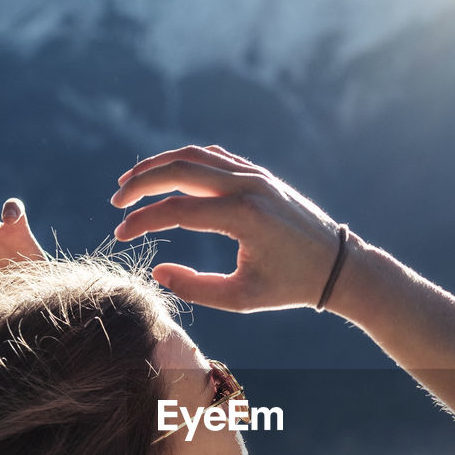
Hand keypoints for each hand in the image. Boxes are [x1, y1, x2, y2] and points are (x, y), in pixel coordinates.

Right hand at [111, 145, 342, 312]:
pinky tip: (167, 177)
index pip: (177, 210)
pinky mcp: (260, 174)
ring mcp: (255, 175)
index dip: (142, 222)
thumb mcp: (241, 298)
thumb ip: (196, 288)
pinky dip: (186, 162)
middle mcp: (248, 187)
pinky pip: (215, 158)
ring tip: (132, 183)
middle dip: (141, 183)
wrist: (337, 265)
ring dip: (159, 165)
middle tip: (116, 201)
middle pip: (179, 170)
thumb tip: (158, 271)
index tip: (121, 235)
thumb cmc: (290, 287)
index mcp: (243, 216)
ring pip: (195, 156)